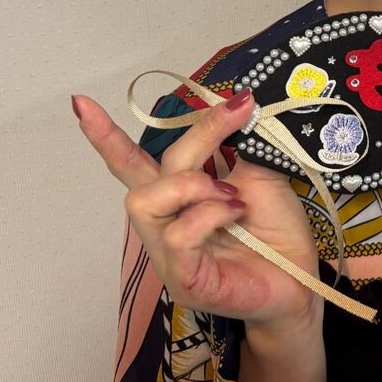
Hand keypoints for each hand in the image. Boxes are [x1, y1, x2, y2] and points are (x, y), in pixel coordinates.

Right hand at [73, 89, 321, 333]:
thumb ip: (234, 147)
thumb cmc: (276, 230)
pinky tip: (235, 213)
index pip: (131, 164)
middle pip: (143, 171)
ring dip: (194, 183)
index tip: (80, 102)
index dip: (105, 137)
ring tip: (232, 192)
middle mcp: (164, 224)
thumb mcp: (257, 174)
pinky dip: (209, 214)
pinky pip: (175, 236)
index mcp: (177, 197)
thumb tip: (232, 105)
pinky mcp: (183, 279)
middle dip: (194, 135)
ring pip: (145, 202)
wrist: (301, 278)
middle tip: (235, 113)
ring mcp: (168, 255)